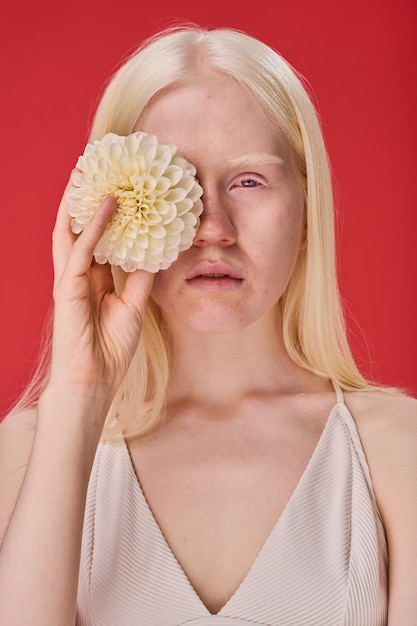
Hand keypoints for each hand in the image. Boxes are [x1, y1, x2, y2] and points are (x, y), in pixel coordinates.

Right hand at [49, 175, 153, 404]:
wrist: (94, 380)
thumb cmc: (110, 348)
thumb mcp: (134, 305)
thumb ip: (140, 277)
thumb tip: (155, 252)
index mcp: (93, 279)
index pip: (99, 238)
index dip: (107, 214)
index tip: (121, 189)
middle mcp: (79, 273)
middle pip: (80, 227)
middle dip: (86, 199)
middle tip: (98, 168)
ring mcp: (70, 278)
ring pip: (72, 230)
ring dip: (79, 201)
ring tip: (88, 171)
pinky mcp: (68, 286)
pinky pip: (81, 248)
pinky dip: (95, 225)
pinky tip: (108, 204)